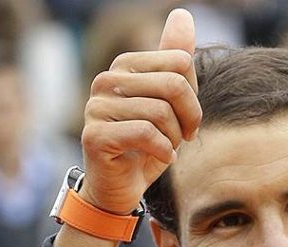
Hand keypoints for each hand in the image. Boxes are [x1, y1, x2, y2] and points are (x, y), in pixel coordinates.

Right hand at [80, 8, 201, 214]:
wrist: (121, 188)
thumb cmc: (147, 145)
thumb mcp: (169, 102)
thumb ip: (175, 60)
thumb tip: (183, 14)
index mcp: (126, 66)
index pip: (180, 62)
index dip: (193, 96)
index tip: (187, 119)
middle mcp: (106, 80)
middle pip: (173, 85)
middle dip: (189, 118)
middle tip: (183, 138)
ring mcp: (96, 107)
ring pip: (160, 113)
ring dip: (174, 139)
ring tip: (166, 149)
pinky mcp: (95, 136)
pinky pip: (145, 133)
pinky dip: (162, 151)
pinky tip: (161, 160)